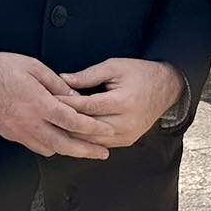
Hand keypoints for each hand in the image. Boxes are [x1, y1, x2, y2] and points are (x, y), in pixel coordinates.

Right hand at [0, 52, 113, 159]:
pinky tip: (57, 143)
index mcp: (39, 104)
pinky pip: (35, 147)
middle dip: (87, 151)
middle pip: (65, 144)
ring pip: (50, 149)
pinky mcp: (10, 135)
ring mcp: (19, 132)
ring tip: (84, 150)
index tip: (107, 131)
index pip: (73, 122)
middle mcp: (31, 123)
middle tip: (103, 154)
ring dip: (69, 151)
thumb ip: (56, 83)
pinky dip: (51, 148)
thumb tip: (75, 95)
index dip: (93, 128)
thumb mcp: (33, 66)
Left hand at [59, 58, 183, 147]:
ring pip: (91, 140)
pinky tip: (70, 132)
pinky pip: (100, 144)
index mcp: (123, 102)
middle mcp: (126, 123)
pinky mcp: (126, 141)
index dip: (65, 103)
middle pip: (86, 127)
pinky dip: (84, 139)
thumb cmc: (139, 74)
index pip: (86, 106)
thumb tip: (63, 80)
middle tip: (44, 114)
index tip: (48, 99)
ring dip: (72, 133)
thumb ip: (88, 75)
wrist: (166, 88)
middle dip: (64, 121)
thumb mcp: (114, 67)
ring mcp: (127, 135)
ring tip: (53, 125)